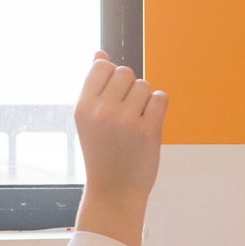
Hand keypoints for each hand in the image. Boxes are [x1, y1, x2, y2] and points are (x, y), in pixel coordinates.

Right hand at [71, 51, 166, 245]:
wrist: (114, 192)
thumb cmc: (102, 153)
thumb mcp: (89, 120)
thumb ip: (95, 86)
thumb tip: (99, 53)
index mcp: (83, 107)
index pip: (102, 66)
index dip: (112, 77)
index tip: (113, 97)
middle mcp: (102, 111)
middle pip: (125, 72)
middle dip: (129, 88)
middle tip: (126, 113)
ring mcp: (126, 120)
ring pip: (144, 85)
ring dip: (145, 100)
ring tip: (135, 122)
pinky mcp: (148, 130)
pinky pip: (160, 98)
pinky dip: (158, 108)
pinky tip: (149, 123)